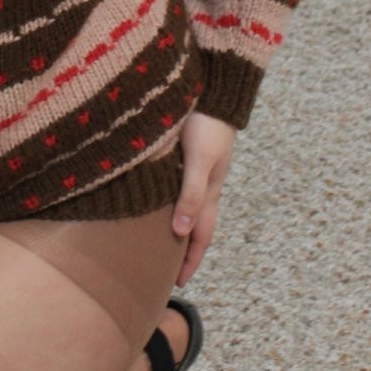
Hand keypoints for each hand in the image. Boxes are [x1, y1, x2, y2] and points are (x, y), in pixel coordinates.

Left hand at [171, 111, 236, 286]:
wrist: (215, 87)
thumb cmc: (207, 123)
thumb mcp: (199, 160)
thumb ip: (190, 193)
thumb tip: (180, 232)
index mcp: (210, 191)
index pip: (201, 235)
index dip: (191, 260)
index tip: (179, 283)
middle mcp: (204, 185)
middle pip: (195, 226)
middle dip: (184, 251)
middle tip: (167, 273)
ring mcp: (198, 171)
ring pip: (187, 208)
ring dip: (177, 229)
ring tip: (160, 246)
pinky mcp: (189, 157)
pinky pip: (179, 190)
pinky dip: (170, 205)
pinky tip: (156, 205)